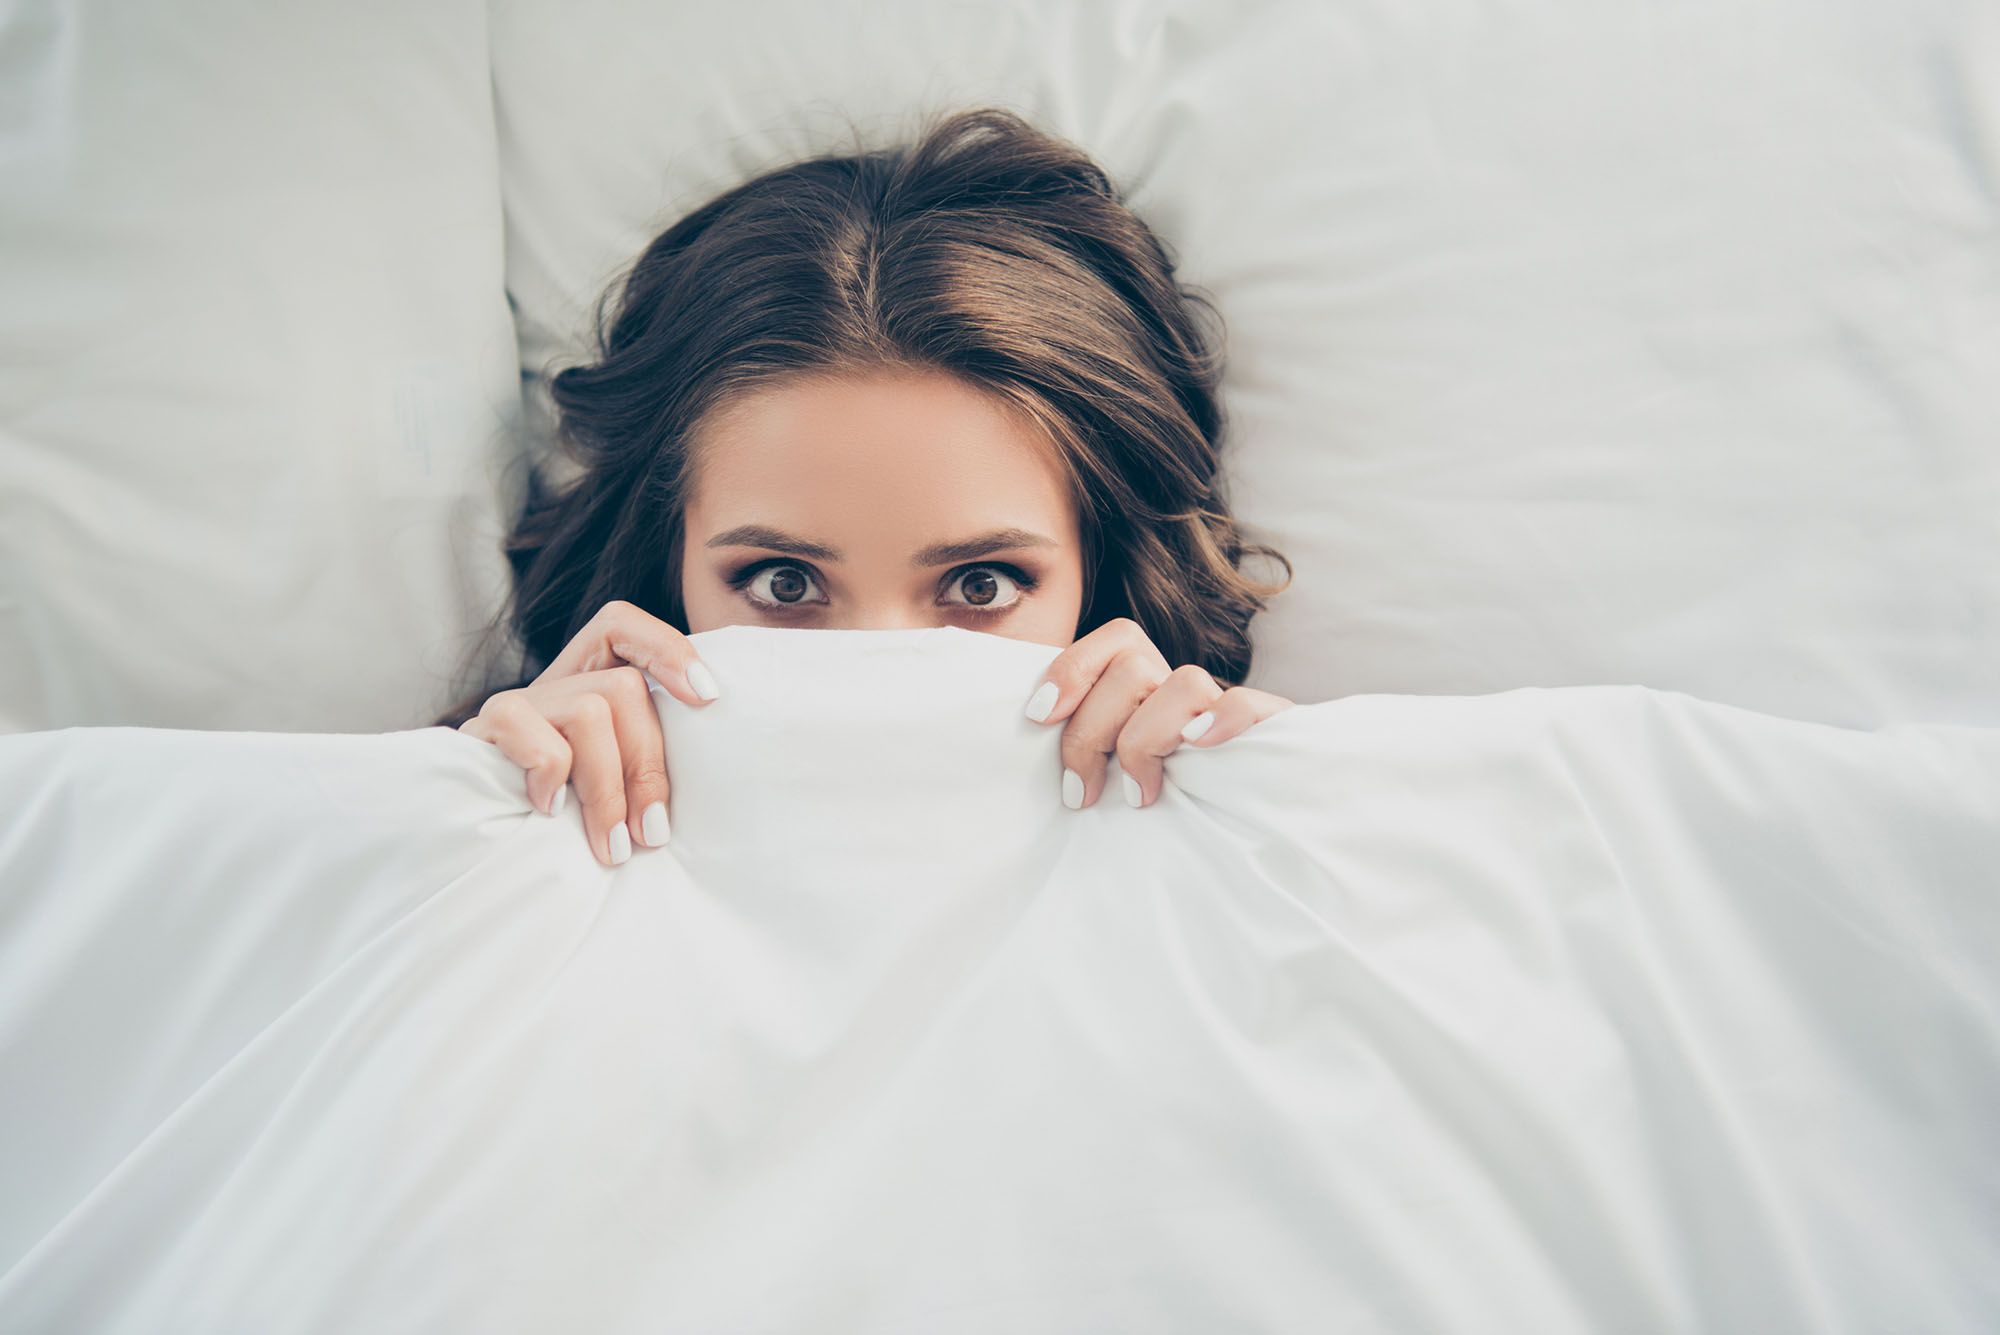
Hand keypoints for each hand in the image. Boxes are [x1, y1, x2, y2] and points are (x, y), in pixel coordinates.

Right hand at [456, 600, 720, 865]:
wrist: (469, 851)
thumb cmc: (559, 827)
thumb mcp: (610, 790)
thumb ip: (641, 766)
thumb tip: (691, 785)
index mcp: (585, 686)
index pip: (620, 626)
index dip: (666, 649)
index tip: (706, 698)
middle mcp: (551, 686)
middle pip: (622, 688)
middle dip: (646, 766)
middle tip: (649, 834)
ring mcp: (515, 705)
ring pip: (589, 711)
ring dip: (606, 789)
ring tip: (609, 845)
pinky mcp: (481, 732)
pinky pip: (535, 735)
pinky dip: (552, 777)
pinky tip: (549, 812)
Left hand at [1020, 617, 1293, 808]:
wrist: (1262, 833)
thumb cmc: (1169, 809)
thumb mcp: (1116, 776)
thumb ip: (1087, 748)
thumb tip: (1033, 733)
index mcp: (1153, 689)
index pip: (1116, 639)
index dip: (1071, 669)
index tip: (1038, 717)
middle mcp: (1188, 692)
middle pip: (1132, 669)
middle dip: (1092, 732)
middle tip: (1081, 793)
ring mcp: (1231, 710)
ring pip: (1185, 681)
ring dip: (1146, 739)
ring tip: (1137, 795)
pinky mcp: (1274, 731)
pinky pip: (1247, 704)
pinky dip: (1221, 718)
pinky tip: (1197, 746)